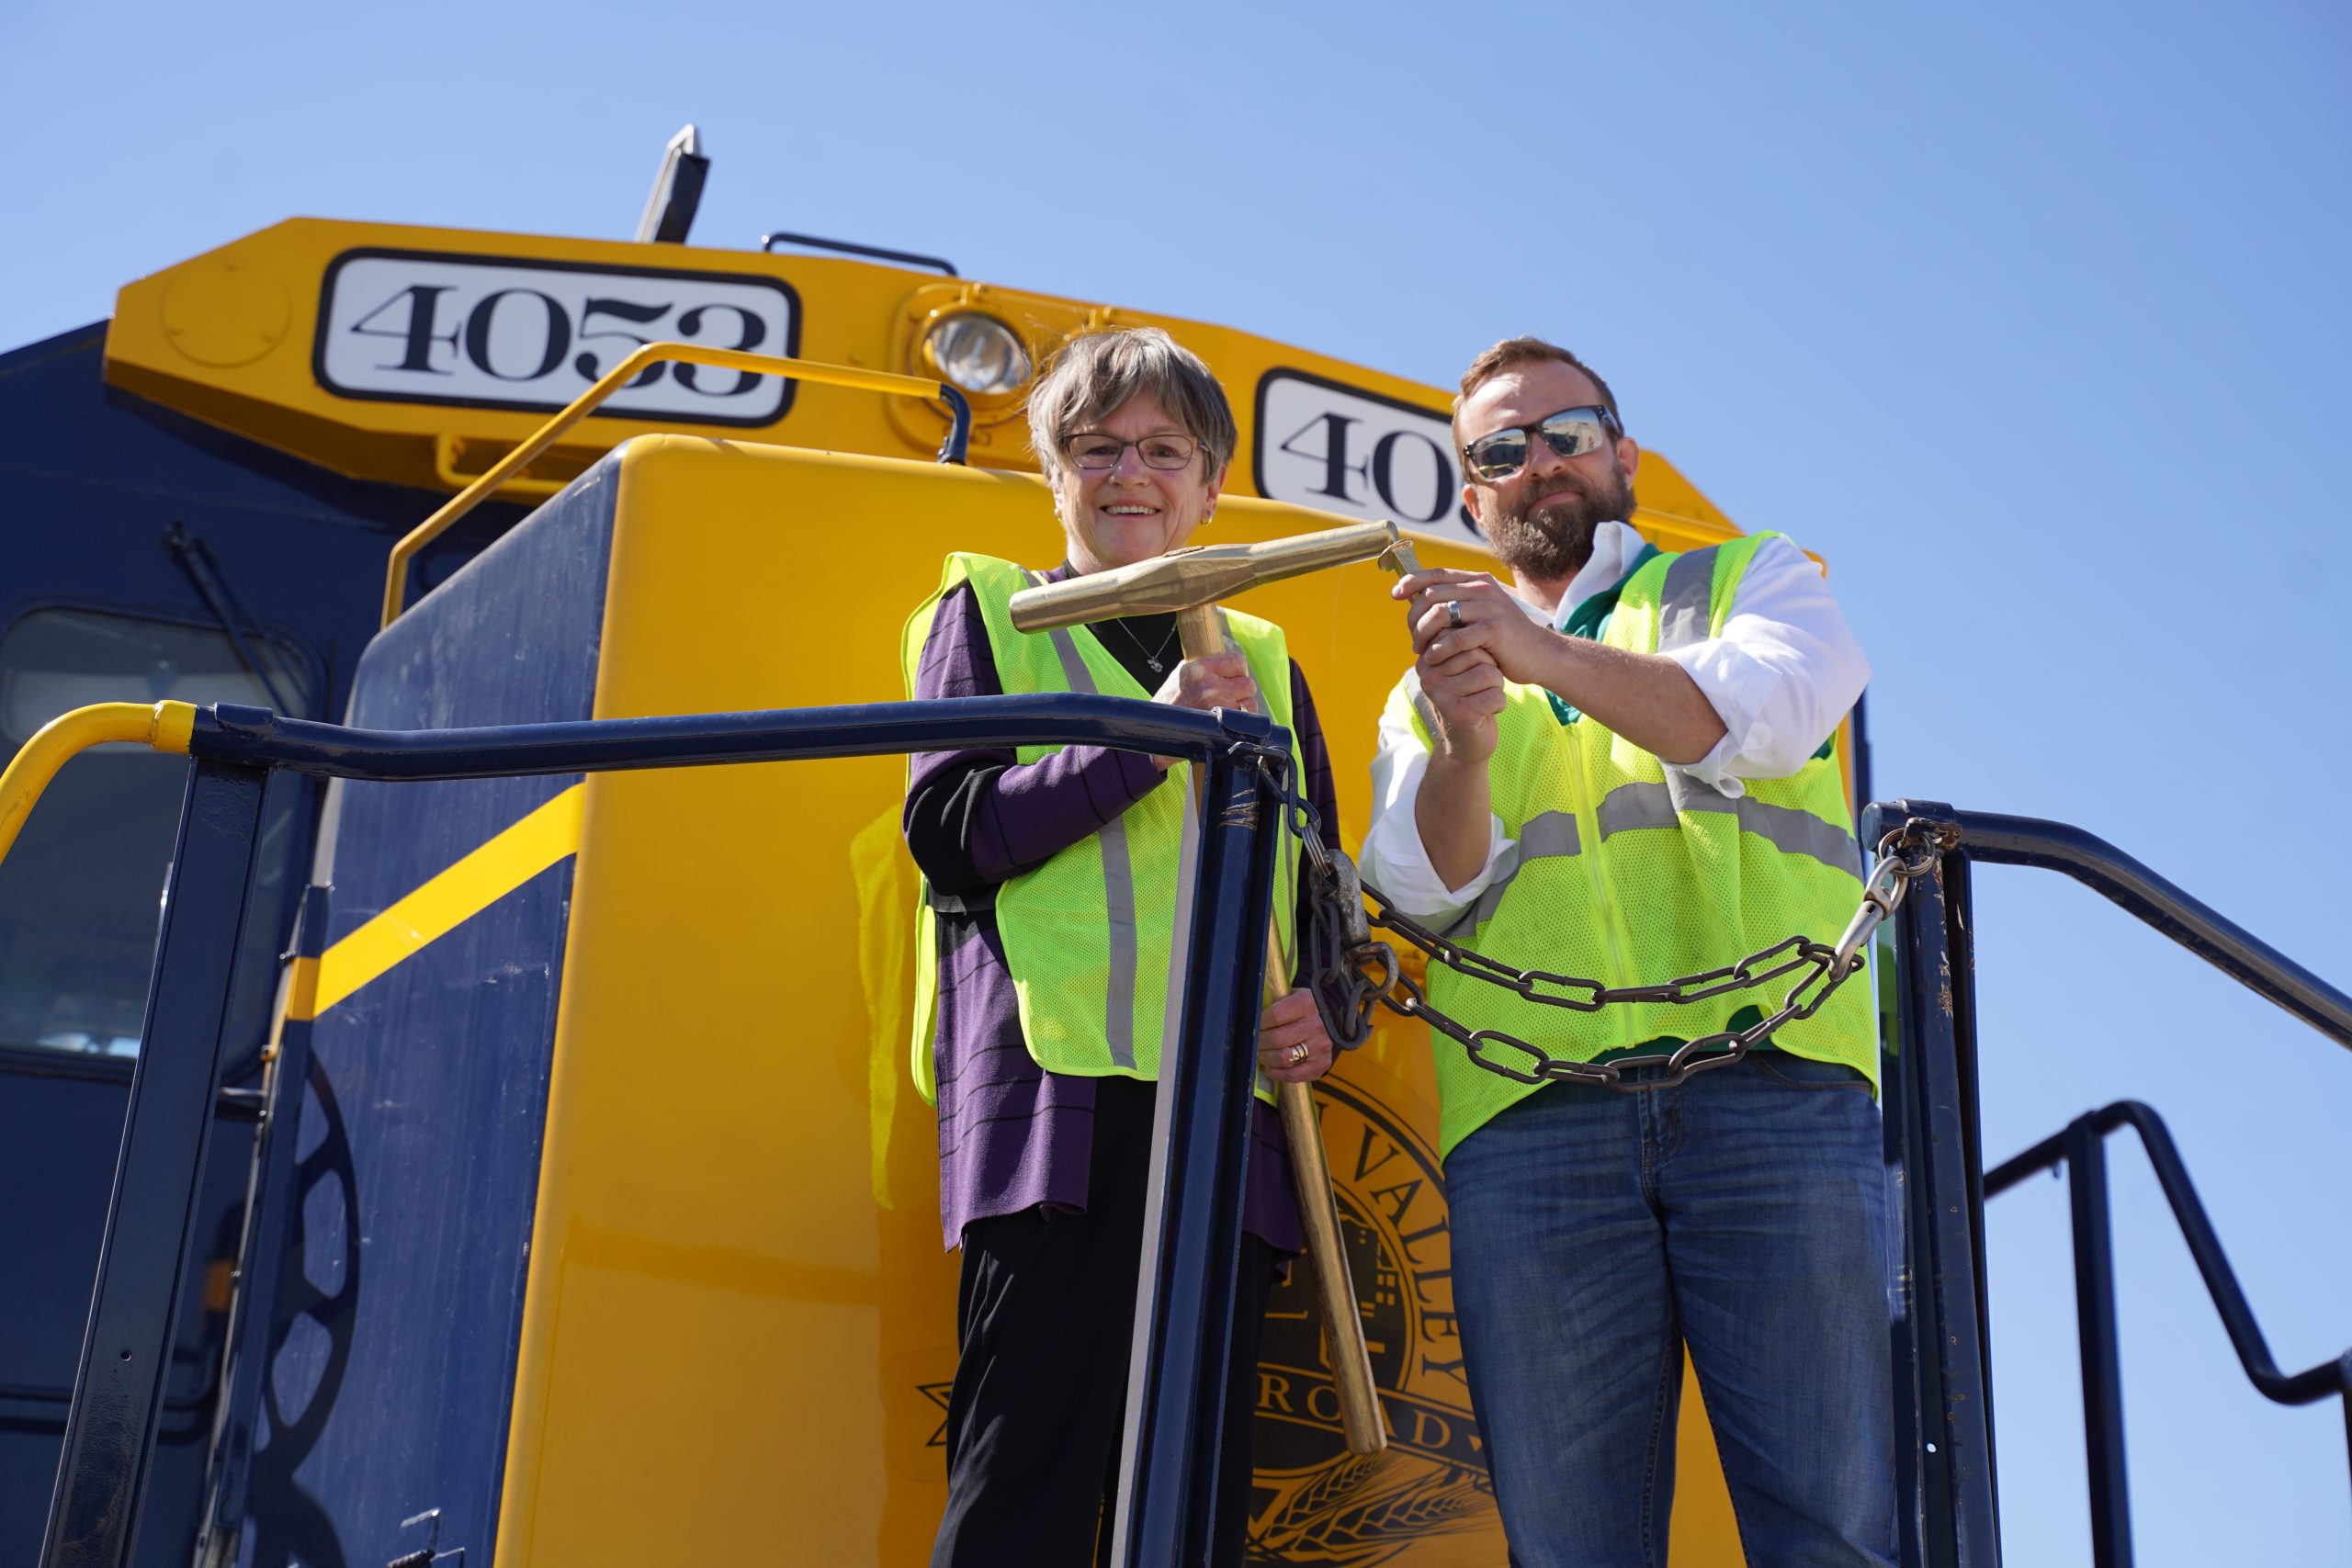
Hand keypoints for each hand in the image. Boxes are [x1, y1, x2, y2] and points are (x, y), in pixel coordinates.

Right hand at [1149, 651, 1256, 769]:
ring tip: (1222, 713)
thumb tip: (1228, 665)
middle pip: (1248, 684)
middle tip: (1226, 699)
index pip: (1238, 661)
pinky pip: (1244, 721)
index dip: (1239, 672)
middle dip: (1241, 693)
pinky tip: (1222, 724)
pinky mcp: (1220, 723)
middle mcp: (1207, 685)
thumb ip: (1204, 668)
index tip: (1232, 679)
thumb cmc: (1167, 706)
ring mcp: (1215, 705)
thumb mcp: (1179, 677)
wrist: (1155, 734)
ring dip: (1241, 710)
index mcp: (1197, 668)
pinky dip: (1237, 723)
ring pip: (1249, 704)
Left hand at [1256, 988, 1333, 1082]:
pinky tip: (1270, 1067)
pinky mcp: (1321, 1064)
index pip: (1275, 1016)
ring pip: (1283, 1059)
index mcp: (1306, 1004)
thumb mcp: (1290, 996)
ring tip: (1263, 1053)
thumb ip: (1272, 1004)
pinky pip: (1293, 1075)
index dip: (1260, 1023)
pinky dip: (1276, 1073)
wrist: (1328, 1020)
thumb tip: (1250, 1017)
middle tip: (1256, 1042)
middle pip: (1277, 1039)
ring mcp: (1320, 1046)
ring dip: (1266, 1058)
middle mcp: (1316, 1025)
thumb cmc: (1301, 1009)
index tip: (1255, 1025)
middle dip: (1260, 1042)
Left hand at [1392, 568, 1561, 686]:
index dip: (1411, 581)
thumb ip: (1456, 604)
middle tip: (1412, 639)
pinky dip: (1439, 650)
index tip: (1395, 594)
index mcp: (1477, 581)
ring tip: (1421, 651)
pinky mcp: (1494, 629)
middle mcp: (1482, 589)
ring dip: (1422, 635)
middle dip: (1414, 618)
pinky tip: (1434, 659)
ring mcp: (1489, 607)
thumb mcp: (1480, 613)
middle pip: (1431, 595)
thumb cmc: (1502, 638)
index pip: (1436, 573)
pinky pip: (1455, 638)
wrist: (1539, 654)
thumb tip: (1417, 601)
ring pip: (1440, 614)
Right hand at [1418, 644, 1506, 764]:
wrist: (1466, 742)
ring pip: (1490, 674)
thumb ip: (1458, 642)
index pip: (1464, 637)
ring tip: (1482, 698)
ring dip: (1496, 688)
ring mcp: (1442, 695)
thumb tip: (1460, 606)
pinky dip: (1499, 704)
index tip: (1472, 671)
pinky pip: (1495, 696)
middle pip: (1478, 654)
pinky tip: (1487, 711)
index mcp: (1427, 660)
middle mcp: (1429, 676)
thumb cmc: (1469, 697)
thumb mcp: (1460, 666)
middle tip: (1479, 688)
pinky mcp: (1459, 713)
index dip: (1480, 654)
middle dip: (1490, 670)